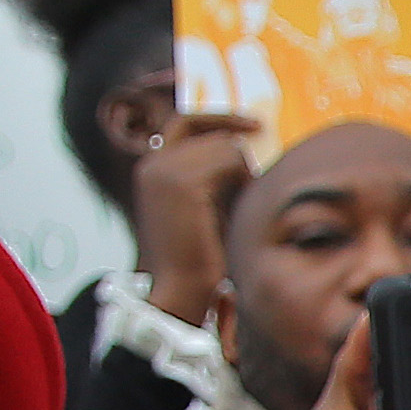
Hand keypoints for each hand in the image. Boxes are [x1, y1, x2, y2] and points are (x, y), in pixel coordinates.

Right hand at [126, 111, 256, 324]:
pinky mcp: (183, 182)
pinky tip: (240, 206)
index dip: (219, 118)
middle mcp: (152, 163)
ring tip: (241, 204)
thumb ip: (214, 173)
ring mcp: (164, 170)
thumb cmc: (201, 256)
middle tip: (259, 168)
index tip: (253, 124)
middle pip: (211, 132)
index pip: (186, 122)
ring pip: (225, 146)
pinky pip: (230, 159)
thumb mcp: (205, 204)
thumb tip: (245, 144)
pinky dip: (245, 180)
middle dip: (240, 151)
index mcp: (151, 167)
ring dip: (244, 172)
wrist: (182, 291)